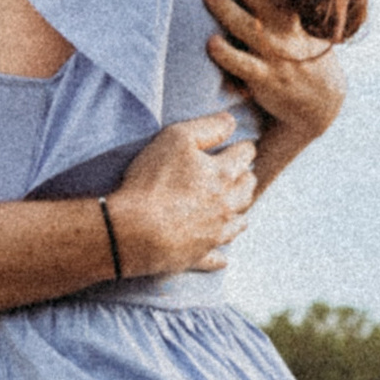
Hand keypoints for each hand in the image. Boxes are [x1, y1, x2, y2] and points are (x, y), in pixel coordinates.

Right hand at [107, 115, 255, 276]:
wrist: (132, 230)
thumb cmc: (152, 181)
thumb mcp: (176, 139)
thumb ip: (207, 127)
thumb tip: (232, 121)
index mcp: (223, 175)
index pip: (244, 156)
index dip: (244, 148)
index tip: (244, 147)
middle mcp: (225, 206)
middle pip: (247, 190)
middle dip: (246, 179)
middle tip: (243, 175)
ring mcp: (213, 233)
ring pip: (238, 223)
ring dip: (239, 214)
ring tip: (237, 209)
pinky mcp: (198, 255)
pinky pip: (215, 258)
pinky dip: (220, 256)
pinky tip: (223, 258)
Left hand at [206, 0, 346, 146]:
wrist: (320, 101)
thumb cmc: (295, 49)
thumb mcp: (290, 17)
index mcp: (287, 6)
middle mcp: (282, 26)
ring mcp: (275, 53)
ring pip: (250, 28)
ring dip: (229, 10)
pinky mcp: (267, 80)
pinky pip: (246, 67)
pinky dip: (230, 56)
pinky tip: (211, 44)